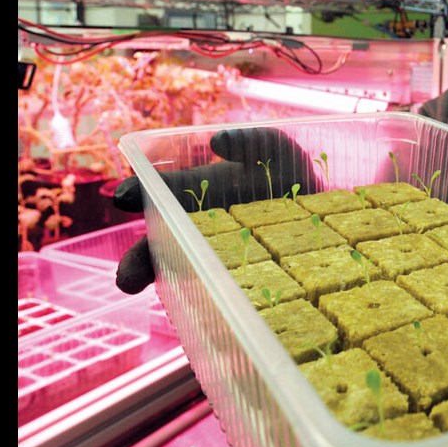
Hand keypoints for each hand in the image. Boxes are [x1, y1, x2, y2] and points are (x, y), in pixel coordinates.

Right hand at [114, 126, 319, 293]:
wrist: (323, 212)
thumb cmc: (289, 177)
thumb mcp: (274, 149)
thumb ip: (249, 140)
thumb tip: (217, 141)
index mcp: (197, 195)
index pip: (160, 195)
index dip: (139, 193)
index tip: (124, 196)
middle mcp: (198, 230)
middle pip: (162, 246)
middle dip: (141, 259)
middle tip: (126, 276)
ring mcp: (216, 259)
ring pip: (182, 273)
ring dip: (164, 283)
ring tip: (142, 292)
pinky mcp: (240, 282)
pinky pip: (220, 293)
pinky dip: (208, 299)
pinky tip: (202, 306)